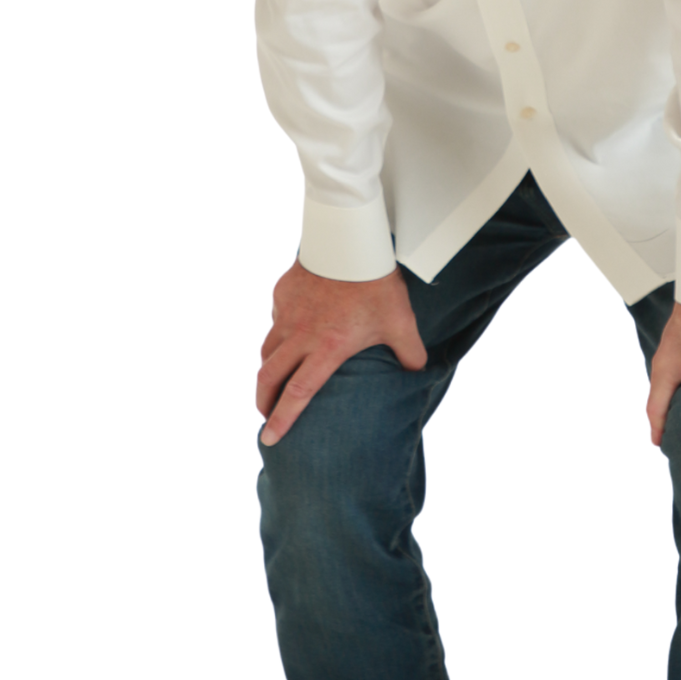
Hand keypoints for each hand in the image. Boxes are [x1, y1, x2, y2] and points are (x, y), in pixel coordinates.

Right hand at [256, 260, 426, 445]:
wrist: (351, 241)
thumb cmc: (376, 284)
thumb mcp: (401, 322)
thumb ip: (410, 352)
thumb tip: (417, 372)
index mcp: (326, 348)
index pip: (297, 394)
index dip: (282, 419)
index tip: (270, 438)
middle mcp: (300, 335)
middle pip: (269, 377)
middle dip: (263, 401)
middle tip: (264, 414)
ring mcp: (287, 313)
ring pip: (267, 349)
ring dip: (266, 371)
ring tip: (270, 382)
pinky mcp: (282, 293)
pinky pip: (275, 319)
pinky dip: (278, 333)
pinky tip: (288, 334)